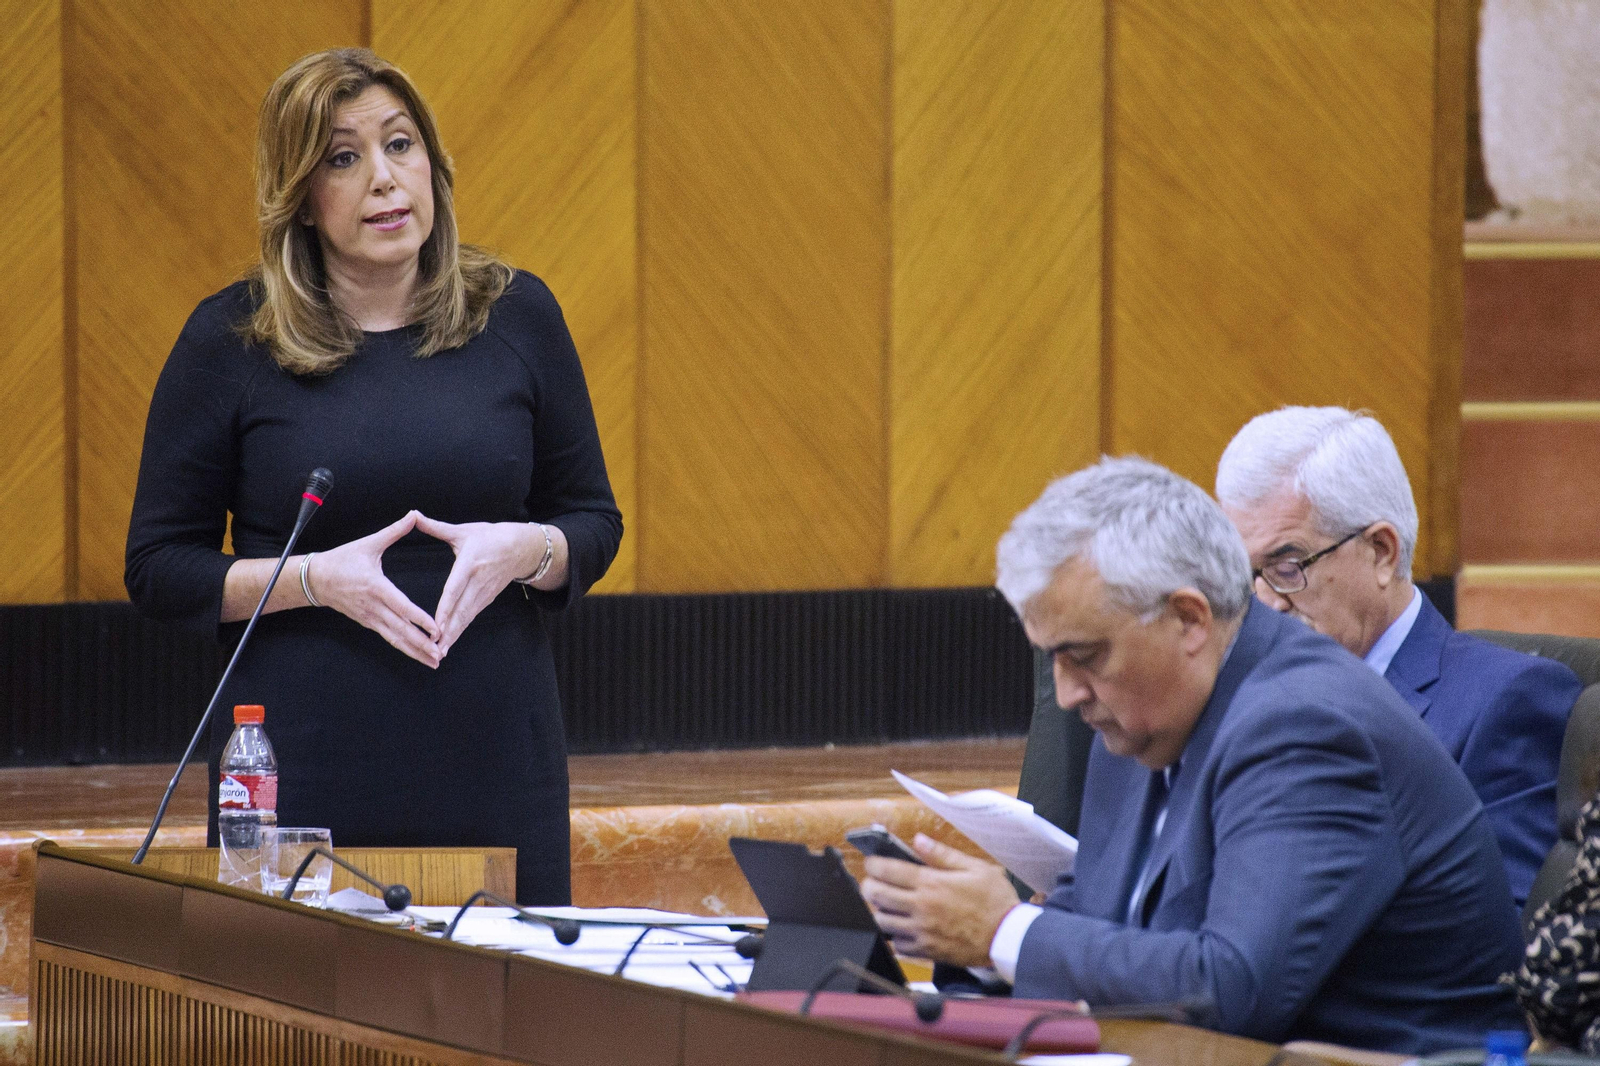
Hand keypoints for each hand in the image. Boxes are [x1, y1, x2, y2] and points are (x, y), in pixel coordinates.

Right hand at [306, 511, 441, 667]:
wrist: (315, 578)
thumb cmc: (343, 559)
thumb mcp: (369, 543)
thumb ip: (394, 531)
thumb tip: (414, 514)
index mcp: (376, 586)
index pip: (401, 606)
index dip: (419, 619)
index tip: (435, 629)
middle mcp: (373, 606)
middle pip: (400, 629)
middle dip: (421, 644)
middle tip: (440, 654)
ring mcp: (369, 617)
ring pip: (395, 638)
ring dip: (415, 651)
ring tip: (434, 661)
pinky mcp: (367, 622)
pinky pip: (388, 637)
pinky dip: (404, 647)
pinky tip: (418, 655)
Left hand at [414, 514, 540, 657]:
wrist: (521, 548)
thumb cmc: (489, 537)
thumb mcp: (464, 531)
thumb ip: (436, 527)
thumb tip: (413, 515)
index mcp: (470, 563)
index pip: (455, 589)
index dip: (445, 608)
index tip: (435, 624)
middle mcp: (478, 581)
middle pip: (461, 610)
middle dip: (448, 631)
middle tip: (434, 648)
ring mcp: (484, 592)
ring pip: (466, 617)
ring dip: (453, 635)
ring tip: (439, 652)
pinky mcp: (487, 599)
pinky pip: (471, 617)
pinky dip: (460, 631)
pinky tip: (449, 643)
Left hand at [860, 834, 1021, 967]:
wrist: (1008, 937)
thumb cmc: (995, 901)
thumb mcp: (975, 868)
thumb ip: (943, 854)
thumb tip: (919, 841)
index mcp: (932, 883)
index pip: (888, 870)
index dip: (874, 864)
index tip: (873, 862)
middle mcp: (922, 907)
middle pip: (877, 895)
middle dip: (869, 885)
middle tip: (873, 882)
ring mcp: (922, 930)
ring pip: (882, 921)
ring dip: (879, 910)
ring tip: (887, 904)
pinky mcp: (927, 950)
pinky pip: (898, 944)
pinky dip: (895, 935)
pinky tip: (904, 927)